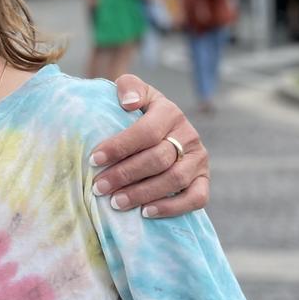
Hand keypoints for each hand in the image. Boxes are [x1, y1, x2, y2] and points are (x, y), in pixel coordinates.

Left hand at [89, 74, 208, 217]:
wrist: (161, 127)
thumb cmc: (138, 111)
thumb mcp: (133, 91)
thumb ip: (129, 87)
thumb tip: (129, 103)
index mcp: (169, 112)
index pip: (146, 132)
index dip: (119, 147)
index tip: (94, 160)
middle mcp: (188, 135)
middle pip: (158, 159)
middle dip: (125, 175)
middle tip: (99, 187)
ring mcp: (199, 159)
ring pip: (175, 180)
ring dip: (143, 193)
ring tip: (116, 202)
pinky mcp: (204, 179)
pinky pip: (196, 198)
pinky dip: (171, 207)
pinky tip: (146, 213)